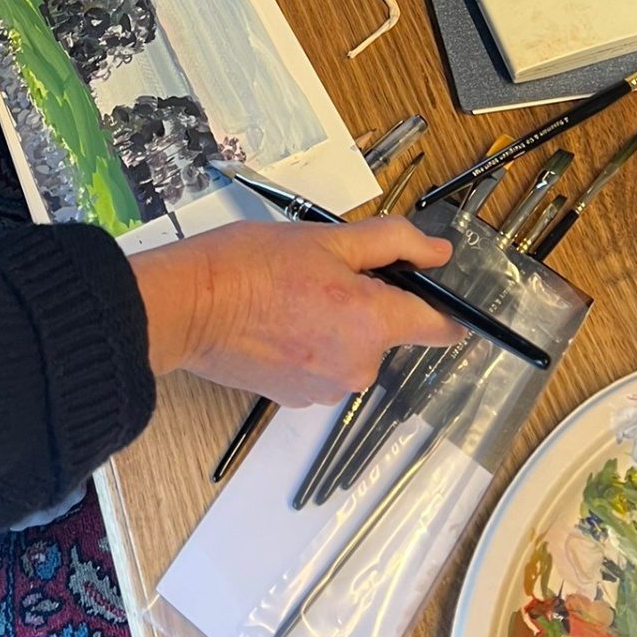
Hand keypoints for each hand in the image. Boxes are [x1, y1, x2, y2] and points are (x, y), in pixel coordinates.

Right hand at [129, 218, 460, 405]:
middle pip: (387, 332)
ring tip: (296, 293)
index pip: (439, 327)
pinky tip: (282, 319)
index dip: (446, 308)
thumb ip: (393, 243)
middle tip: (328, 270)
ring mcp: (326, 389)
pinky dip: (312, 343)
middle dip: (369, 302)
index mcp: (372, 324)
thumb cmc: (253, 266)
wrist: (191, 307)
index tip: (438, 292)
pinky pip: (324, 366)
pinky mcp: (298, 399)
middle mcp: (358, 367)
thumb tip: (438, 253)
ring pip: (353, 348)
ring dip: (338, 323)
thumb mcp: (328, 238)